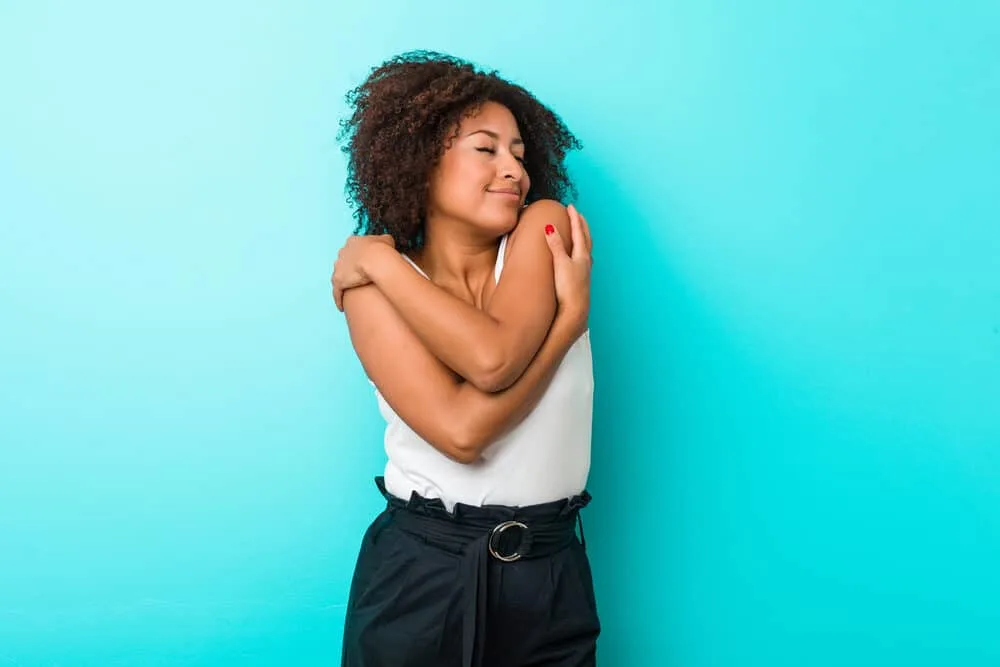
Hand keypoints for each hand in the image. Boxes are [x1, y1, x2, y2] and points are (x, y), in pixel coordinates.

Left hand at [331, 234, 394, 310]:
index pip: (353, 249)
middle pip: (344, 261)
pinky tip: (341, 307)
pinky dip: (338, 299)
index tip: (363, 262)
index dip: (358, 256)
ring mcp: (339, 268)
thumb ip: (384, 240)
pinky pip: (336, 292)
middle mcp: (343, 253)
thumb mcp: (387, 240)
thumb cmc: (382, 250)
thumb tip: (387, 242)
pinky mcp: (338, 281)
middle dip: (349, 268)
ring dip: (343, 283)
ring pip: (338, 276)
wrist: (376, 260)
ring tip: (349, 292)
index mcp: (353, 242)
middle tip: (357, 277)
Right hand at [543, 204, 592, 336]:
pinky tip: (578, 256)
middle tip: (577, 214)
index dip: (574, 218)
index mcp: (582, 254)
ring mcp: (585, 270)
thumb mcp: (560, 264)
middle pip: (586, 237)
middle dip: (581, 225)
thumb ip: (556, 246)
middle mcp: (586, 260)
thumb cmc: (568, 288)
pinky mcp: (581, 279)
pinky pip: (583, 258)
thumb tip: (551, 228)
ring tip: (579, 232)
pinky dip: (581, 250)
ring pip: (586, 248)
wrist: (575, 310)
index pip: (578, 231)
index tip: (570, 206)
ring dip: (583, 237)